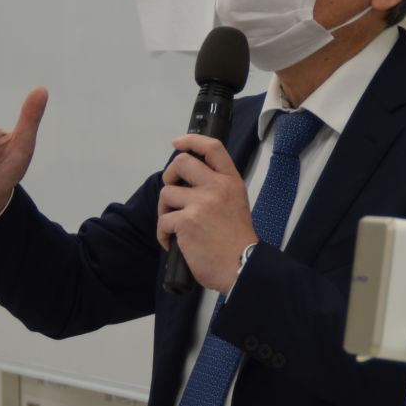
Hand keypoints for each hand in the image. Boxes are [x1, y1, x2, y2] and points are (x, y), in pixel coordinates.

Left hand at [156, 135, 257, 293]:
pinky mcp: (187, 221)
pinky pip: (163, 220)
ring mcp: (201, 203)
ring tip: (174, 225)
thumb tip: (189, 184)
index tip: (178, 143)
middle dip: (170, 176)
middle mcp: (217, 187)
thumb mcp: (236, 203)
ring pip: (167, 193)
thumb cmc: (238, 241)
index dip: (192, 140)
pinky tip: (172, 243)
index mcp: (231, 182)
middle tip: (173, 193)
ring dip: (165, 210)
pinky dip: (163, 234)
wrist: (242, 265)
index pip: (213, 148)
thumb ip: (218, 189)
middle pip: (182, 163)